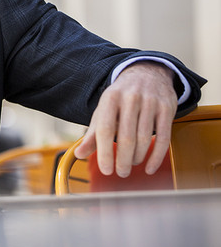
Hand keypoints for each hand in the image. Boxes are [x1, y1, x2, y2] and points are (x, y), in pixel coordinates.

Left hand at [75, 62, 176, 176]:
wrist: (147, 73)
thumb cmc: (120, 99)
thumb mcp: (103, 110)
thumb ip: (92, 134)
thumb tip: (79, 154)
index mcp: (110, 98)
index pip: (106, 129)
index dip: (105, 152)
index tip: (106, 170)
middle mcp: (130, 98)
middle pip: (127, 137)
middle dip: (123, 160)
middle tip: (120, 172)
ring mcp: (150, 102)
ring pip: (145, 138)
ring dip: (137, 157)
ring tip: (131, 164)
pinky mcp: (167, 108)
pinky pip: (164, 138)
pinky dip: (156, 156)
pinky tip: (149, 167)